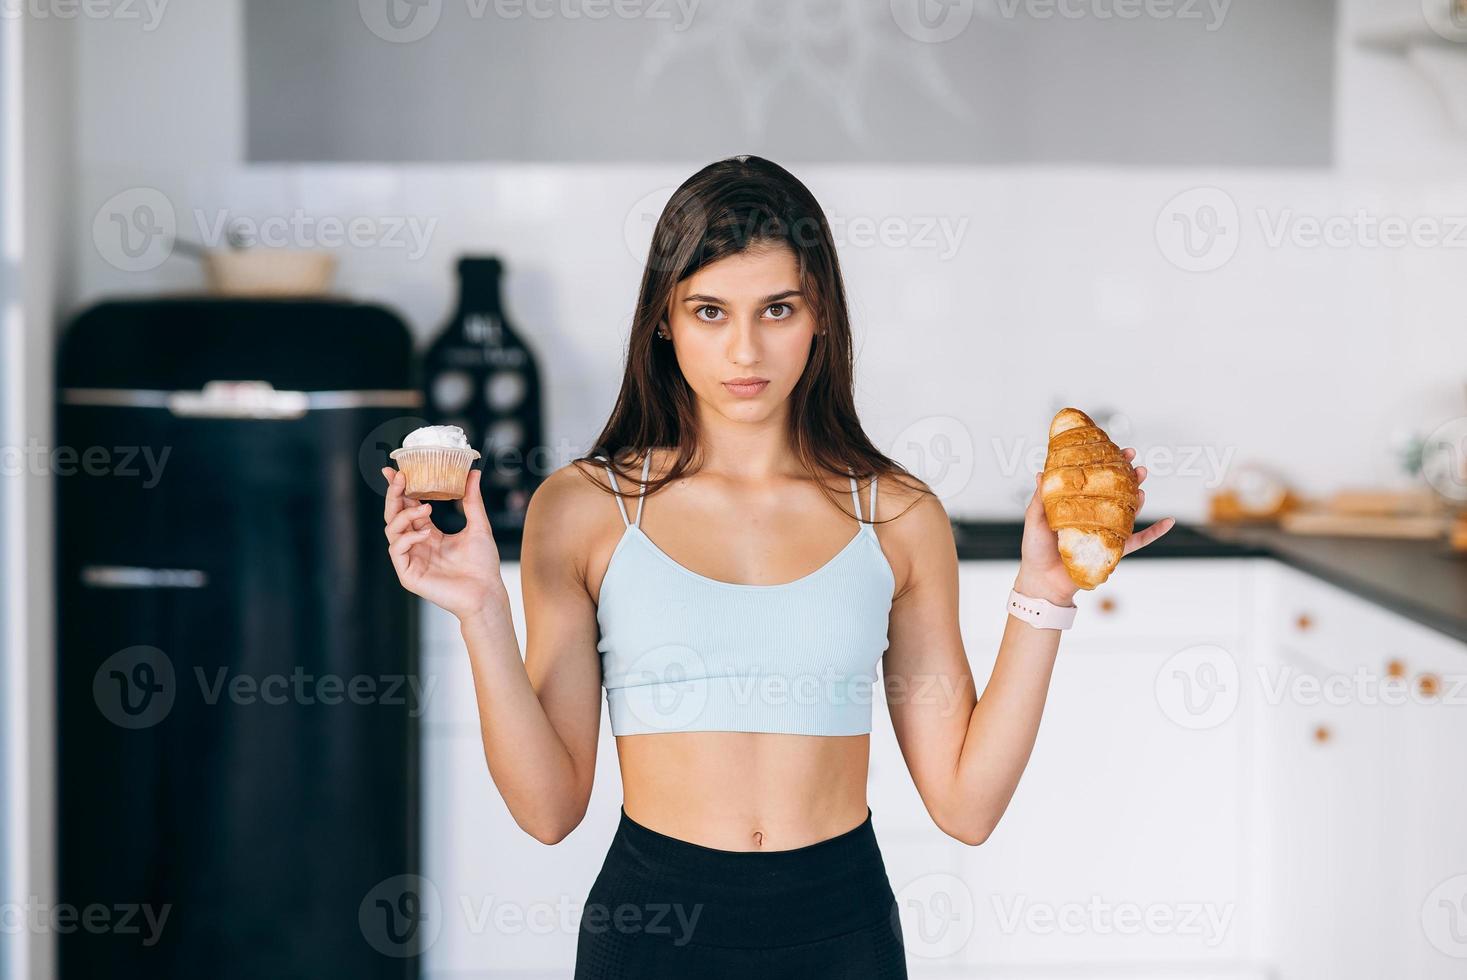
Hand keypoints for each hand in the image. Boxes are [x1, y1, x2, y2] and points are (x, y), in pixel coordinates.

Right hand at [381, 467, 503, 621]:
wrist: (486, 592)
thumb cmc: (483, 565)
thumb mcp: (479, 526)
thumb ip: (473, 500)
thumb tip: (473, 473)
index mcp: (428, 533)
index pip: (408, 507)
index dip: (401, 489)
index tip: (396, 470)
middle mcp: (416, 544)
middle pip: (394, 515)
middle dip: (394, 495)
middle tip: (401, 477)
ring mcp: (410, 559)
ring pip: (391, 530)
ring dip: (405, 515)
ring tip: (426, 509)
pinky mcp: (408, 574)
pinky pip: (397, 550)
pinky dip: (409, 538)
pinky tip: (426, 533)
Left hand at [1014, 448, 1175, 605]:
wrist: (1041, 581)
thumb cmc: (1035, 550)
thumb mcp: (1035, 519)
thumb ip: (1040, 498)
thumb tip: (1042, 473)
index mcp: (1077, 505)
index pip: (1095, 480)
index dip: (1106, 464)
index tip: (1114, 449)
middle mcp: (1094, 516)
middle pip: (1117, 492)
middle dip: (1128, 474)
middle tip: (1135, 460)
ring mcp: (1106, 532)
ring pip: (1129, 511)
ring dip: (1139, 495)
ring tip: (1142, 480)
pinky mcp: (1113, 551)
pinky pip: (1138, 542)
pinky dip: (1155, 533)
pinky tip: (1168, 521)